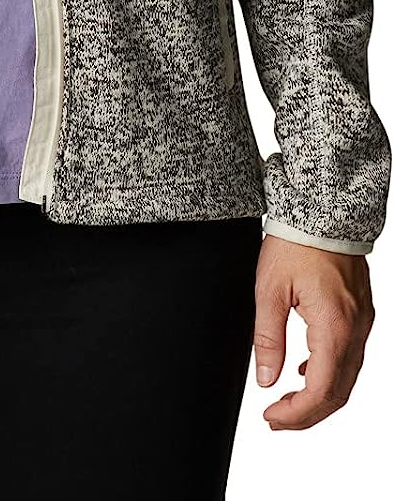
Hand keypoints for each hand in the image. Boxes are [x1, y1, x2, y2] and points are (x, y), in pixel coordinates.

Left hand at [253, 233, 375, 428]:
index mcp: (333, 327)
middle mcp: (356, 330)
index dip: (296, 414)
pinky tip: (305, 370)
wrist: (321, 211)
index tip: (271, 418)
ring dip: (320, 396)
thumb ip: (267, 339)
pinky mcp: (361, 313)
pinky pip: (350, 356)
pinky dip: (329, 372)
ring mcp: (363, 322)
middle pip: (338, 393)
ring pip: (348, 378)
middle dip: (307, 414)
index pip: (320, 391)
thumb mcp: (269, 290)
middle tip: (276, 418)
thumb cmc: (295, 243)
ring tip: (287, 400)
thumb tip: (266, 379)